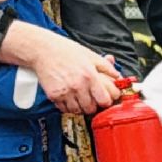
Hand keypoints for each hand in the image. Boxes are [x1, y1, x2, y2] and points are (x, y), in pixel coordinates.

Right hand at [2, 23, 121, 114]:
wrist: (43, 50)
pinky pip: (64, 109)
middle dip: (93, 105)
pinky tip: (69, 98)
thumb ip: (106, 67)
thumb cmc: (67, 51)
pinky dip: (68, 106)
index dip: (106, 101)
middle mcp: (78, 86)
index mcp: (90, 76)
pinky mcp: (54, 96)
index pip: (104, 100)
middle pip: (91, 108)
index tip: (105, 98)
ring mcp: (65, 92)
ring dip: (80, 107)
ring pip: (77, 111)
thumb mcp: (90, 55)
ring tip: (80, 98)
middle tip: (91, 100)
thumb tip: (118, 76)